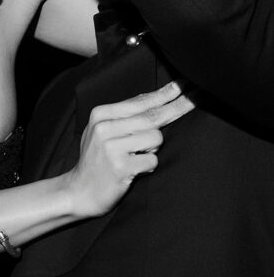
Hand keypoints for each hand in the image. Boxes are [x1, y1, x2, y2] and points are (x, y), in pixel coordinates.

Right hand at [65, 81, 194, 218]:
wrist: (79, 191)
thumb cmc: (96, 159)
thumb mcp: (102, 131)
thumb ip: (124, 115)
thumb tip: (153, 97)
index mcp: (101, 114)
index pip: (139, 101)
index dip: (164, 93)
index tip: (184, 84)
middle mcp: (105, 127)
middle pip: (152, 116)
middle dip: (177, 107)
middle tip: (197, 98)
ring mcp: (112, 147)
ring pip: (156, 137)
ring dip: (153, 148)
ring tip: (135, 156)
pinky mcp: (121, 167)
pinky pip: (153, 160)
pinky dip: (149, 166)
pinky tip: (134, 170)